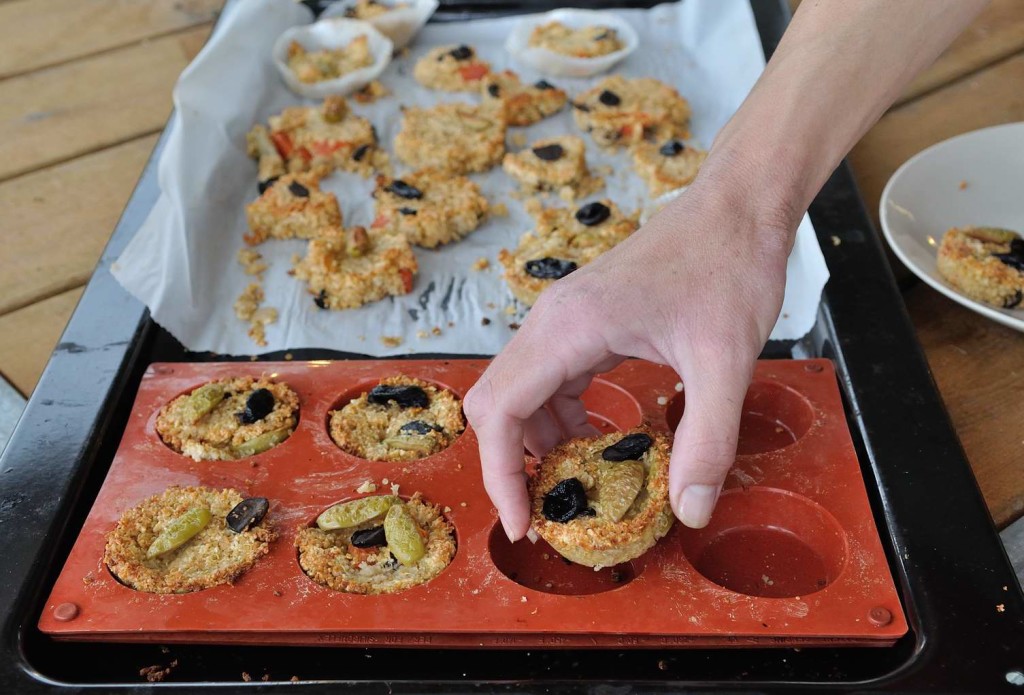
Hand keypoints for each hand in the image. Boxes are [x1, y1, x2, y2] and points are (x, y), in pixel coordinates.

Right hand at [464, 171, 796, 540]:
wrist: (736, 208)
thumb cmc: (729, 265)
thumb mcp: (726, 361)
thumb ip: (707, 441)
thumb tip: (689, 510)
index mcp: (570, 327)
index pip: (501, 409)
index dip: (500, 474)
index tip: (524, 523)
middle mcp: (551, 320)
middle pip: (495, 403)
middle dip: (511, 465)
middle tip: (548, 512)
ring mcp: (562, 318)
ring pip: (518, 393)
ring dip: (537, 444)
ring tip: (577, 484)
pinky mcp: (581, 322)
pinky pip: (547, 380)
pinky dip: (559, 419)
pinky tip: (596, 442)